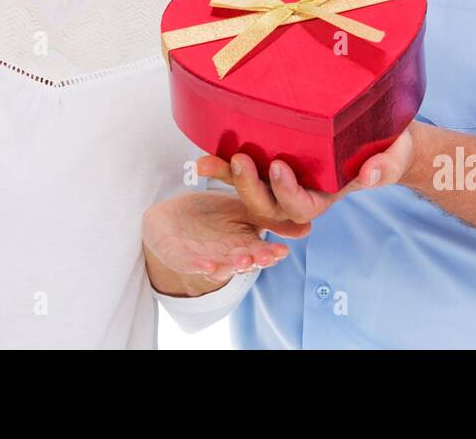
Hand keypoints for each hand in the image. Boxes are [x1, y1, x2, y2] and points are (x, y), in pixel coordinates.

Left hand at [142, 192, 291, 292]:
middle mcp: (226, 256)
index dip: (270, 253)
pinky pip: (190, 264)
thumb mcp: (242, 209)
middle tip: (265, 256)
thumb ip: (265, 213)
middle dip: (254, 260)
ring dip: (231, 265)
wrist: (170, 217)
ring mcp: (204, 259)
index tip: (281, 250)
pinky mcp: (179, 258)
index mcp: (242, 244)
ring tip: (242, 259)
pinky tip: (208, 264)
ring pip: (220, 267)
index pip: (260, 251)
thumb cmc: (211, 214)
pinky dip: (199, 266)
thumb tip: (305, 224)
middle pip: (243, 262)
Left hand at [198, 123, 416, 228]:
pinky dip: (223, 165)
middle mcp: (299, 194)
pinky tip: (203, 155)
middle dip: (250, 188)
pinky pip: (243, 169)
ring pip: (249, 193)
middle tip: (240, 160)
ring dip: (226, 179)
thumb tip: (371, 176)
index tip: (280, 167)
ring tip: (204, 162)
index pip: (302, 207)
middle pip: (268, 207)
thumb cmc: (390, 146)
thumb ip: (386, 166)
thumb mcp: (395, 153)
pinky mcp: (270, 161)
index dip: (289, 192)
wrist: (382, 137)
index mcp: (326, 197)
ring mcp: (282, 181)